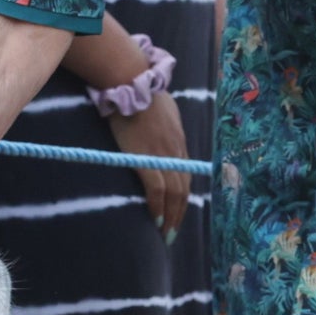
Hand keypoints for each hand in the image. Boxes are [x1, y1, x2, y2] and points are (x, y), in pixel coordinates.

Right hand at [106, 93, 192, 240]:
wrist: (130, 82)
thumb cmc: (140, 90)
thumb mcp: (162, 108)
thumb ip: (164, 123)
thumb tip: (160, 128)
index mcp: (179, 140)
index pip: (186, 175)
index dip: (183, 197)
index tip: (177, 212)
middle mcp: (176, 150)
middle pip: (184, 188)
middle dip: (180, 213)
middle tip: (173, 232)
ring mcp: (163, 154)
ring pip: (175, 193)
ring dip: (171, 215)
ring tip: (166, 232)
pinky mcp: (147, 158)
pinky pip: (157, 189)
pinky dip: (158, 206)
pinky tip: (156, 219)